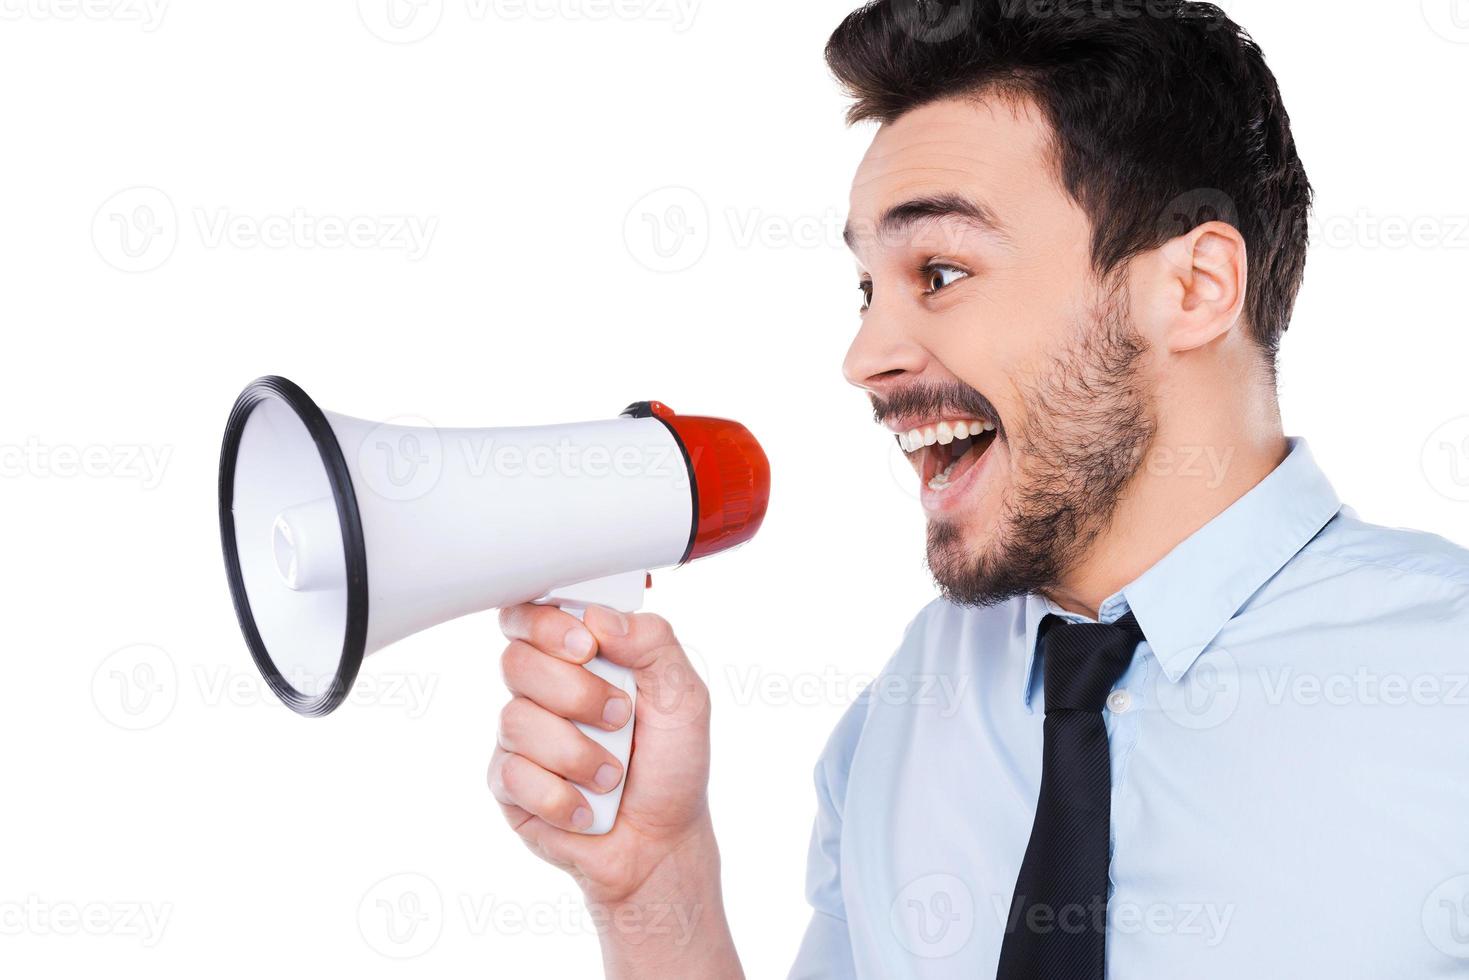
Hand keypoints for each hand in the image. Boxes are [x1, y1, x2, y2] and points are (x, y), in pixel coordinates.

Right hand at [490, 603, 713, 907]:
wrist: (660, 841)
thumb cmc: (672, 765)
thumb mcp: (684, 695)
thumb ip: (653, 642)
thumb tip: (599, 618)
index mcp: (580, 657)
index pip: (532, 613)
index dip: (547, 624)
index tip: (587, 648)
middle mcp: (543, 689)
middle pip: (517, 660)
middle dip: (576, 694)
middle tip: (619, 717)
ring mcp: (520, 736)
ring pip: (515, 720)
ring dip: (578, 753)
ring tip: (613, 776)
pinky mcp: (507, 783)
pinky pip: (513, 775)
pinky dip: (562, 796)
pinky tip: (587, 807)